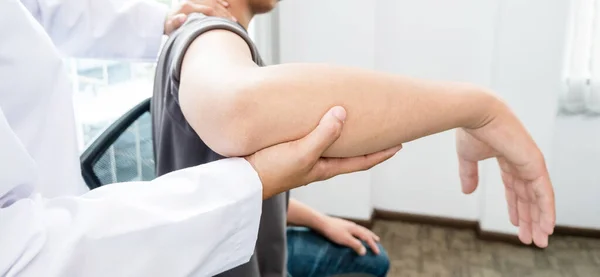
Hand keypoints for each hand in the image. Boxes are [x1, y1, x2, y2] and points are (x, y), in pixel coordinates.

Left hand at [164, 0, 235, 34]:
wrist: (163, 20)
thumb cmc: (168, 26)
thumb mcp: (169, 26)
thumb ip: (176, 22)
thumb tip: (183, 17)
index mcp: (187, 6)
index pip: (208, 9)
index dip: (219, 16)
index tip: (227, 23)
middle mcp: (192, 1)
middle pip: (213, 5)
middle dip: (224, 13)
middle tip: (234, 22)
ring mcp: (194, 1)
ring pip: (213, 2)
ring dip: (224, 9)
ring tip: (233, 18)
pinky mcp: (196, 2)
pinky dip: (219, 2)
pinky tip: (227, 6)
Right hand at [245, 106, 402, 198]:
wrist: (242, 179)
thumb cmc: (272, 170)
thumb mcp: (302, 153)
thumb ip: (323, 134)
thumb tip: (343, 113)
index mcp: (325, 168)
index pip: (361, 162)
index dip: (382, 154)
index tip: (400, 145)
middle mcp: (317, 164)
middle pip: (350, 153)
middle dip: (367, 143)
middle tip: (382, 130)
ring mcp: (302, 158)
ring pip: (331, 145)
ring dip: (345, 134)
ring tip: (354, 120)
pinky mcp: (288, 151)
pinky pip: (313, 137)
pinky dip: (322, 128)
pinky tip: (317, 118)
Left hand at [318, 216, 380, 255]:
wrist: (321, 222)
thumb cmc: (333, 231)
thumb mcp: (345, 239)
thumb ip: (355, 245)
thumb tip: (364, 252)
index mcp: (355, 229)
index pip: (367, 238)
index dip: (373, 246)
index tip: (378, 253)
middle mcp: (353, 225)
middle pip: (365, 231)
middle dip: (372, 236)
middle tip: (377, 240)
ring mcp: (347, 224)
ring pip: (359, 229)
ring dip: (365, 233)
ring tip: (367, 236)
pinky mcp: (341, 225)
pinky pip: (354, 229)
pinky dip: (358, 232)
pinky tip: (353, 233)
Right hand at [456, 102, 554, 247]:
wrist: (476, 112)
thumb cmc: (470, 129)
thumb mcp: (467, 157)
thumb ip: (469, 174)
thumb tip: (467, 192)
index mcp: (507, 158)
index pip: (514, 188)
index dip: (515, 207)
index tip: (515, 224)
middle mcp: (521, 162)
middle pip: (528, 196)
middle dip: (529, 218)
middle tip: (530, 239)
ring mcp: (530, 163)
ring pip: (538, 198)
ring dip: (539, 220)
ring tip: (539, 239)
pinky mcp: (535, 164)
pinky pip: (544, 192)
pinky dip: (547, 210)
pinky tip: (547, 226)